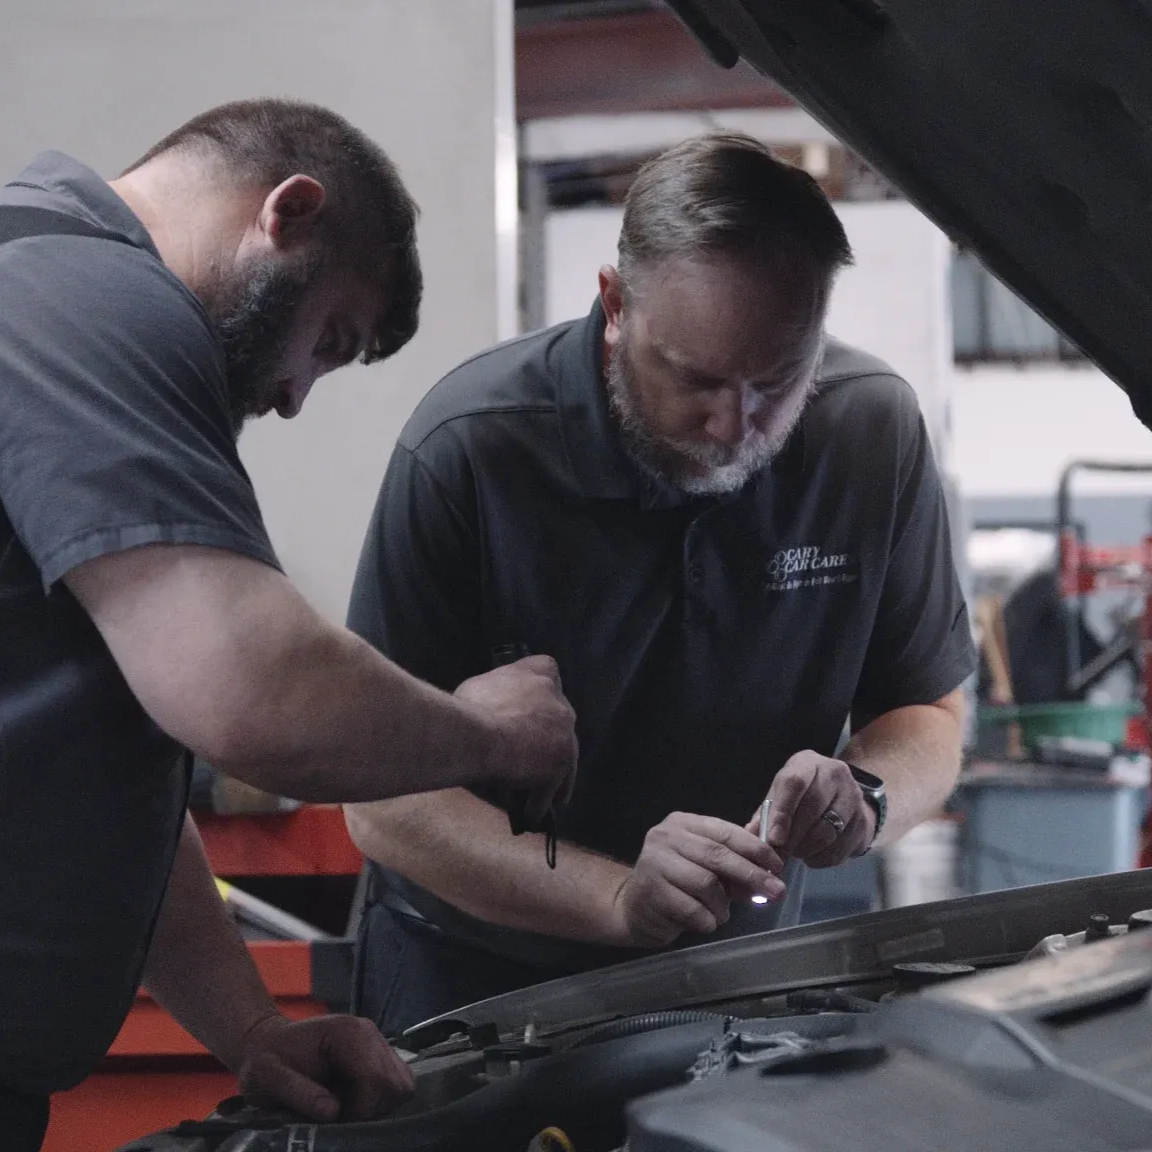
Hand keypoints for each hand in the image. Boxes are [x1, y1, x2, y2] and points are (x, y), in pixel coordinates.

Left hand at [236, 1013, 413, 1122]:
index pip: (376, 1078)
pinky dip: (379, 1101)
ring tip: (348, 1112)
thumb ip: (299, 1092)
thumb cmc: (267, 1059)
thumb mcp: (268, 1078)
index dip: (361, 1110)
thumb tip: (332, 1112)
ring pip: (401, 1085)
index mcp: (347, 1033)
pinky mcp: (377, 1056)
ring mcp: (376, 1043)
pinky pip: (395, 1084)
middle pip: (396, 1083)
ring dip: (379, 1107)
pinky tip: (354, 1104)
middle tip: (343, 1121)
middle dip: (373, 1110)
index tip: (337, 1124)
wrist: (267, 1043)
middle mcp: (369, 1033)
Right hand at [456, 655, 577, 826]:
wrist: (477, 734)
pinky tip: (530, 817)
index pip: (547, 670)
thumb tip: (492, 706)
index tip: (529, 703)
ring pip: (564, 760)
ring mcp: (564, 736)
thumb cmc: (471, 707)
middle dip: (546, 741)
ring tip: (539, 798)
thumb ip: (497, 694)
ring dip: (552, 779)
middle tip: (529, 760)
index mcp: (540, 673)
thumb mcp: (481, 687)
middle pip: (560, 722)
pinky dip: (539, 804)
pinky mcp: (560, 767)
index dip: (539, 690)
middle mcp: (559, 702)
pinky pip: (550, 790)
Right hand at [608, 812, 785, 948]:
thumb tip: (769, 875)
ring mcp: (655, 863)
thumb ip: (732, 864)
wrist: (633, 906)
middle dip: (751, 875)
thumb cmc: (676, 882)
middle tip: (776, 892)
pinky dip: (708, 921)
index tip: (778, 866)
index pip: (725, 831)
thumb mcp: (704, 865)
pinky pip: (694, 911)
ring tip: (721, 913)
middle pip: (718, 856)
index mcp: (682, 823)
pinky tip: (703, 921)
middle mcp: (666, 837)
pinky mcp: (652, 892)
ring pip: (707, 885)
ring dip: (723, 906)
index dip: (755, 848)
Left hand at [752, 752, 875, 866]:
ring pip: (829, 831)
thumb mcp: (782, 793)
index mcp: (808, 763)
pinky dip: (822, 859)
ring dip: (807, 849)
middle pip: (813, 808)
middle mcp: (835, 774)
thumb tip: (752, 835)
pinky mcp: (864, 821)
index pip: (794, 782)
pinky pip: (842, 848)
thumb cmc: (803, 795)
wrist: (844, 795)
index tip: (774, 838)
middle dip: (792, 837)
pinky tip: (812, 857)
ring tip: (795, 853)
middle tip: (778, 855)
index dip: (783, 812)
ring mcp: (854, 796)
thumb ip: (767, 813)